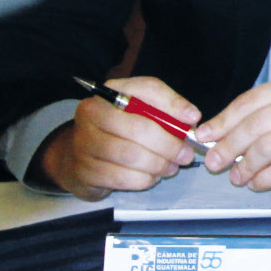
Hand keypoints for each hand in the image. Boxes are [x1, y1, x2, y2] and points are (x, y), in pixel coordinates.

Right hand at [32, 76, 199, 200]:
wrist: (77, 154)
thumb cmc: (118, 126)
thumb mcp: (141, 106)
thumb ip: (167, 105)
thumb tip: (191, 116)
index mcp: (107, 93)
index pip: (145, 91)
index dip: (172, 105)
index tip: (193, 120)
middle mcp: (90, 116)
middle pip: (139, 129)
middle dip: (169, 144)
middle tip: (186, 155)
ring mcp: (84, 145)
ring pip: (132, 156)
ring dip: (159, 165)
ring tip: (171, 167)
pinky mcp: (84, 172)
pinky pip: (123, 178)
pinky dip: (144, 179)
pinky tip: (152, 176)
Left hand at [194, 74, 270, 192]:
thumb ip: (263, 115)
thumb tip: (217, 134)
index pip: (250, 101)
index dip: (222, 120)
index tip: (204, 135)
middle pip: (254, 124)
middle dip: (227, 146)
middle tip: (214, 161)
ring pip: (266, 148)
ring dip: (244, 166)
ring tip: (238, 176)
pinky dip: (263, 180)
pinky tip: (258, 182)